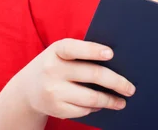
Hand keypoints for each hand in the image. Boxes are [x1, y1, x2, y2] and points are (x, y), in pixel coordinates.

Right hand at [15, 38, 135, 118]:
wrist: (27, 88)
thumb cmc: (55, 65)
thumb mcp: (61, 53)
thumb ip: (81, 54)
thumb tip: (116, 63)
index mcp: (57, 49)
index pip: (75, 48)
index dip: (93, 50)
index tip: (111, 53)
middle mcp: (52, 69)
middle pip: (92, 74)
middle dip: (116, 82)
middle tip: (130, 88)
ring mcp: (52, 90)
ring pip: (90, 97)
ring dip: (110, 100)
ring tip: (122, 101)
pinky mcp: (55, 108)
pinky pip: (82, 110)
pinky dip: (95, 108)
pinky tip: (102, 105)